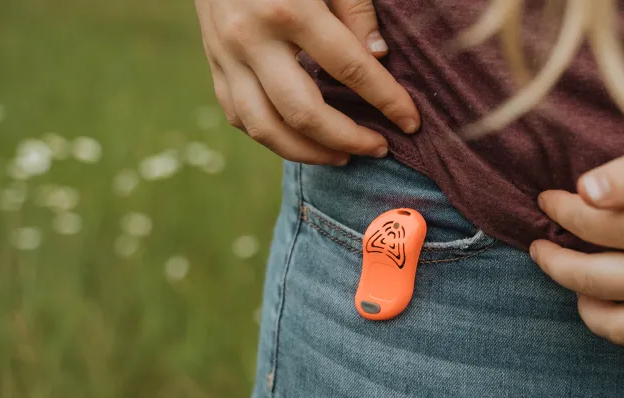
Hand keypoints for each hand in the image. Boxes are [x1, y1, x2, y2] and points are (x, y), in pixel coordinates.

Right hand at [195, 0, 420, 164]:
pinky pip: (240, 117)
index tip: (411, 122)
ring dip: (310, 154)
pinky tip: (303, 141)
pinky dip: (273, 138)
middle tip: (379, 148)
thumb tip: (379, 58)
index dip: (387, 100)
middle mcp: (252, 38)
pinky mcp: (213, 65)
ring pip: (266, 129)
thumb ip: (355, 10)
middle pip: (304, 113)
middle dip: (349, 139)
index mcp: (289, 8)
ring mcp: (226, 56)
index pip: (350, 68)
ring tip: (344, 157)